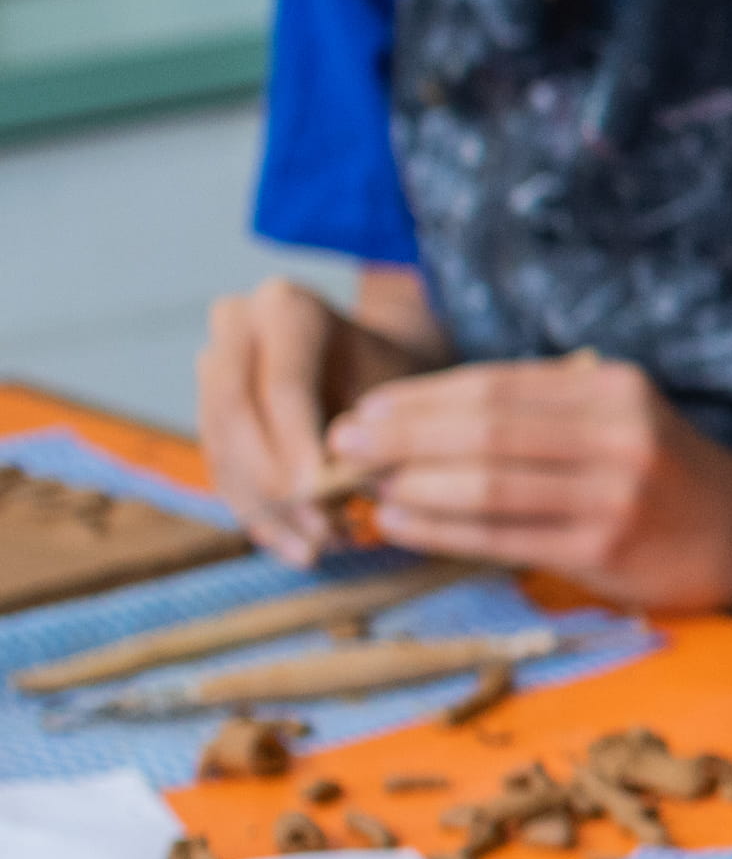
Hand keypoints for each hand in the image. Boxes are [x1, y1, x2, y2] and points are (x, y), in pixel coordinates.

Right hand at [195, 276, 423, 564]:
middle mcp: (236, 328)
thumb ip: (370, 430)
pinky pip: (220, 468)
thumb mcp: (397, 392)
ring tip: (318, 551)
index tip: (321, 492)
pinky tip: (295, 550)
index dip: (295, 443)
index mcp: (286, 306)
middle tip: (322, 533)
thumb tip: (334, 485)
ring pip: (222, 447)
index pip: (281, 384)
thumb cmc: (397, 374)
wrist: (377, 362)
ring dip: (267, 509)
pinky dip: (258, 515)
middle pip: (235, 415)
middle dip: (275, 481)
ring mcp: (212, 368)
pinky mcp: (207, 412)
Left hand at [315, 351, 731, 604]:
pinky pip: (504, 535)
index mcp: (612, 389)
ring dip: (412, 484)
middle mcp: (619, 432)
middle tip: (340, 445)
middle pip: (484, 428)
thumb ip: (539, 415)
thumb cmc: (663, 475)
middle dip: (401, 436)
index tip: (363, 410)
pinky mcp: (608, 547)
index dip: (419, 398)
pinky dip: (441, 529)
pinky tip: (401, 524)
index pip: (495, 385)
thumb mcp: (617, 419)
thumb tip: (418, 423)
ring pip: (489, 481)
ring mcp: (616, 491)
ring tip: (362, 488)